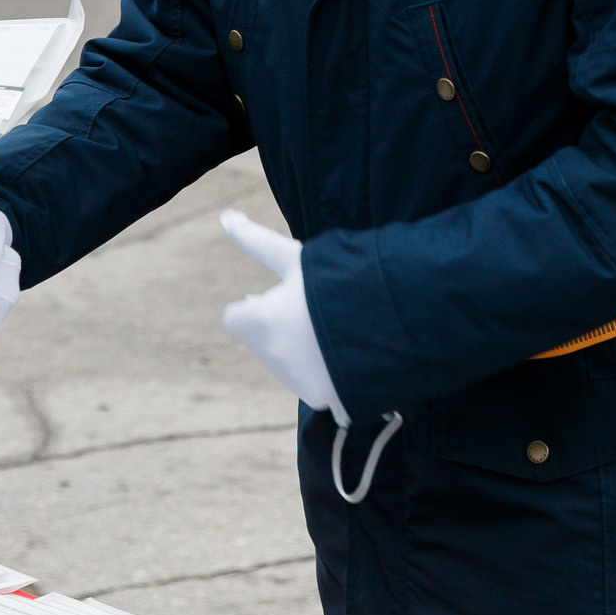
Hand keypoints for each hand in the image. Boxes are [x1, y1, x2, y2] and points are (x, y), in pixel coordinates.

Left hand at [218, 210, 342, 418]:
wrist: (391, 321)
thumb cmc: (337, 279)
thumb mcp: (296, 258)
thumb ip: (257, 241)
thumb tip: (224, 216)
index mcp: (259, 321)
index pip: (236, 318)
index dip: (255, 307)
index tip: (279, 299)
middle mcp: (271, 355)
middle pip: (262, 340)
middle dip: (278, 328)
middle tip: (313, 310)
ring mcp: (294, 380)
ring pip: (285, 363)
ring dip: (298, 350)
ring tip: (332, 329)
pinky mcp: (319, 398)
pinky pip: (310, 382)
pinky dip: (321, 372)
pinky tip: (342, 352)